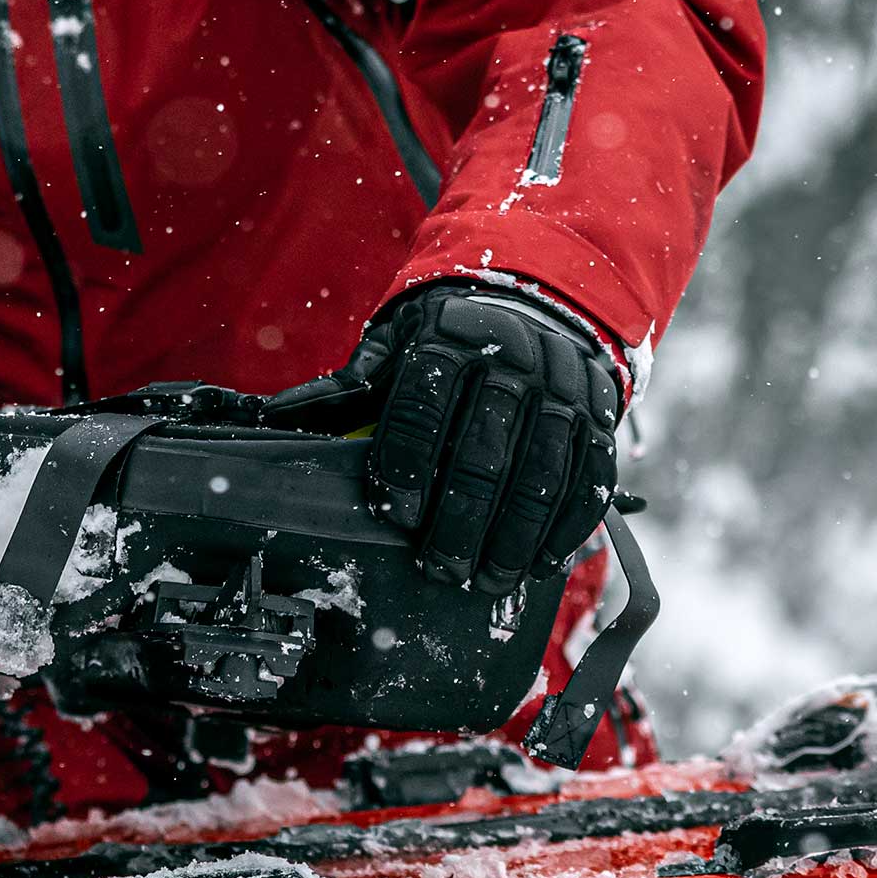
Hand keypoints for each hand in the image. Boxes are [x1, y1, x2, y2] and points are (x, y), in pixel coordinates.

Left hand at [345, 283, 623, 589]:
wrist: (539, 297)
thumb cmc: (452, 335)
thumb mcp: (398, 342)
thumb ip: (348, 386)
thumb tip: (276, 419)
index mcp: (451, 338)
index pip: (422, 409)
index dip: (405, 467)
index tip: (392, 514)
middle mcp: (515, 360)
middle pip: (482, 454)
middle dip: (458, 521)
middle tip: (438, 568)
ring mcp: (564, 390)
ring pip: (539, 477)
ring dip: (512, 538)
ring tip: (485, 580)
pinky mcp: (600, 418)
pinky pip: (589, 481)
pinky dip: (565, 529)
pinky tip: (539, 564)